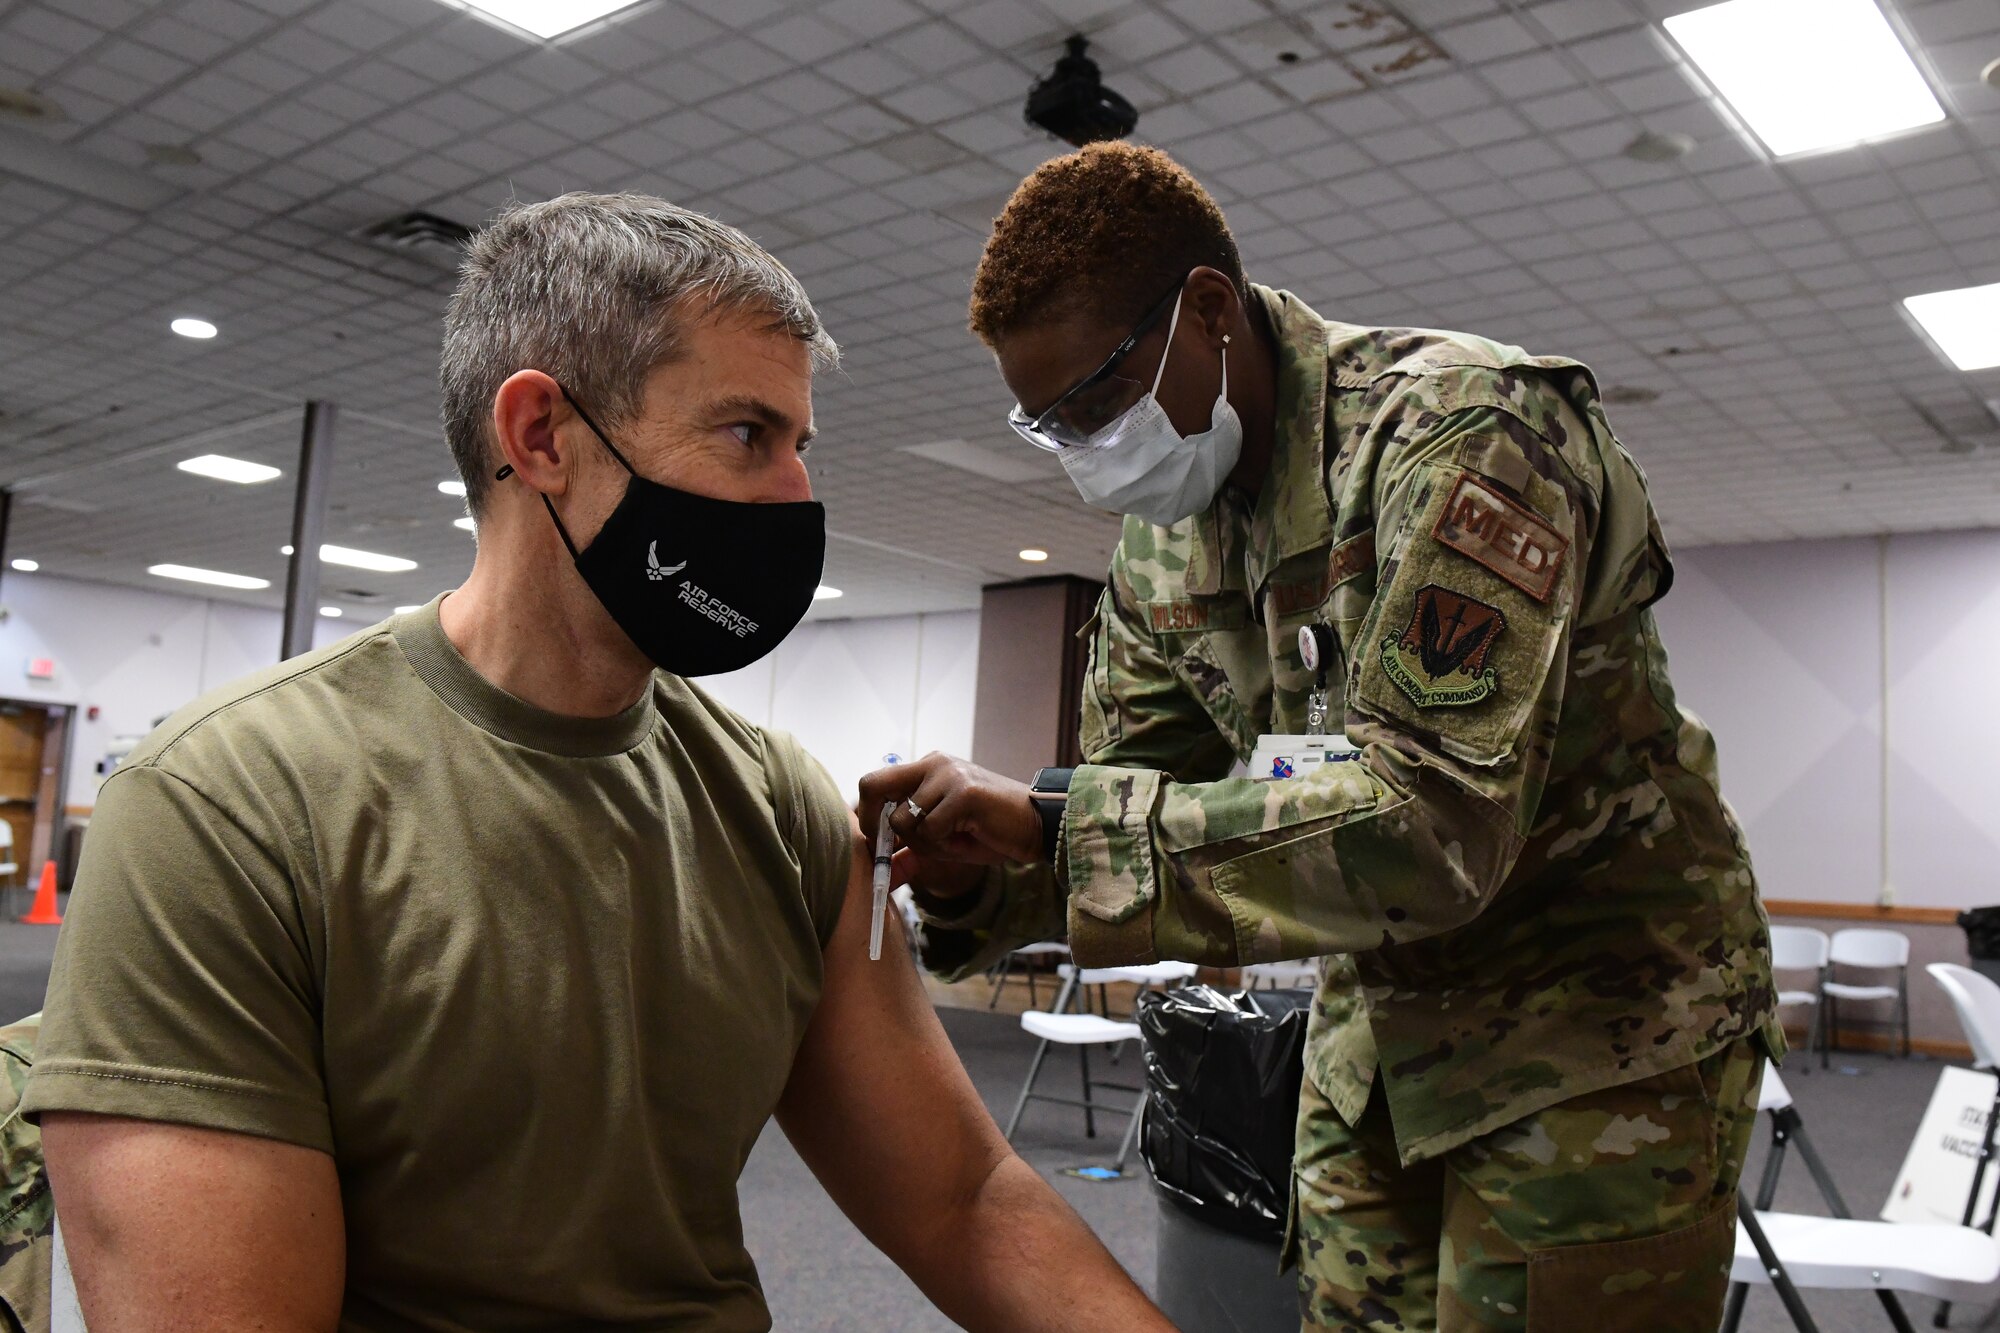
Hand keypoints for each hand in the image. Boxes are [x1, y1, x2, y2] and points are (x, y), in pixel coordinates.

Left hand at [857, 753, 1043, 896]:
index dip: (867, 814)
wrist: (1037, 828)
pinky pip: (929, 830)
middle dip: (874, 824)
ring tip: (952, 842)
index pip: (875, 782)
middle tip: (895, 846)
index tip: (879, 840)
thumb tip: (877, 852)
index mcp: (927, 768)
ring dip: (923, 843)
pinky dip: (943, 846)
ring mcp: (948, 775)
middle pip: (873, 786)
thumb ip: (911, 834)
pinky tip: (966, 840)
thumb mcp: (943, 832)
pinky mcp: (964, 792)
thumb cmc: (989, 832)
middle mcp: (933, 764)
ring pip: (903, 819)